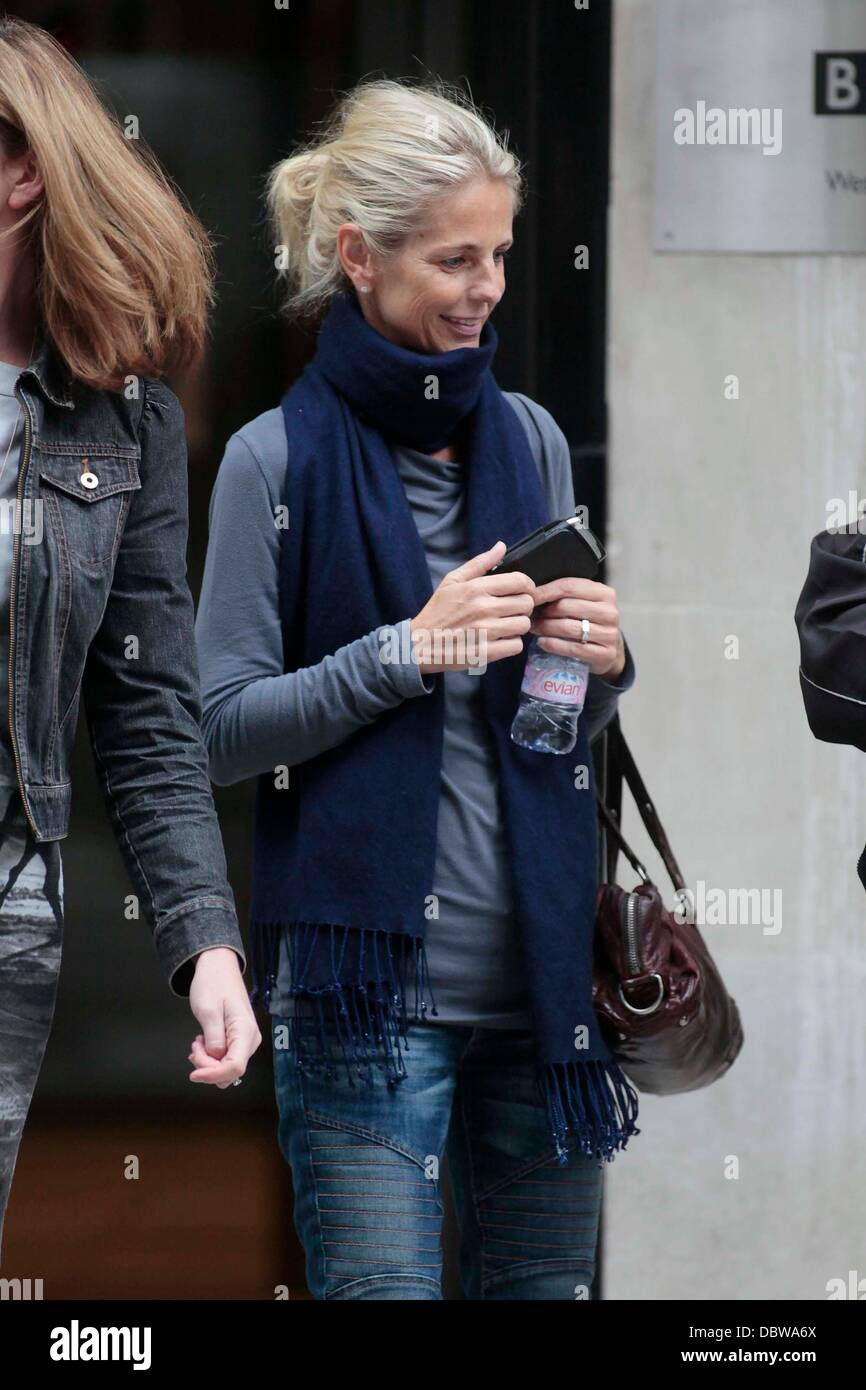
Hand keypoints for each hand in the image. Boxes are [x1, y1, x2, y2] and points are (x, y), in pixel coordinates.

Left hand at [187, 947, 261, 1089]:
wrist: (218, 967)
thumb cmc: (213, 983)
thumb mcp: (208, 1010)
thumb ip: (213, 1040)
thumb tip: (215, 1060)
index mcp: (245, 1031)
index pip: (235, 1068)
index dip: (213, 1076)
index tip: (193, 1073)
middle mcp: (250, 1039)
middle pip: (231, 1070)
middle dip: (208, 1067)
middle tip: (194, 1047)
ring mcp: (246, 1040)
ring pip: (227, 1067)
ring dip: (208, 1062)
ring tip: (197, 1042)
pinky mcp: (239, 1039)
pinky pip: (226, 1058)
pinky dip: (211, 1056)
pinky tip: (203, 1042)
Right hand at [409, 540, 535, 673]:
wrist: (419, 645)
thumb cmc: (437, 612)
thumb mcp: (452, 581)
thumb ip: (479, 563)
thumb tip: (502, 547)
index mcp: (476, 588)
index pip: (520, 581)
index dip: (527, 585)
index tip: (523, 590)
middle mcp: (484, 608)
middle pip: (527, 603)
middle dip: (523, 605)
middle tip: (512, 609)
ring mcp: (486, 632)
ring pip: (524, 625)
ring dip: (518, 625)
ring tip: (505, 625)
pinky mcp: (486, 652)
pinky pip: (516, 646)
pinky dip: (512, 644)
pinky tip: (501, 640)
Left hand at [529, 576, 624, 679]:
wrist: (609, 650)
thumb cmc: (589, 622)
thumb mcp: (583, 603)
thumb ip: (565, 595)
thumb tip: (533, 593)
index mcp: (604, 593)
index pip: (569, 586)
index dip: (546, 591)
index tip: (530, 597)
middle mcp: (610, 612)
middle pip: (566, 606)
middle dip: (544, 612)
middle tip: (532, 617)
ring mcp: (609, 634)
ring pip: (568, 628)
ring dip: (546, 628)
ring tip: (535, 629)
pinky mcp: (606, 654)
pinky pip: (573, 648)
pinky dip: (553, 645)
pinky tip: (542, 642)